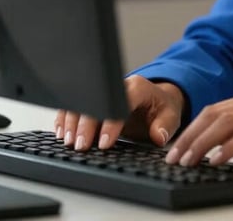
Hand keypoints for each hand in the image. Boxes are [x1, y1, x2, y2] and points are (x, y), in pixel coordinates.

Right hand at [54, 75, 184, 150]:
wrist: (157, 99)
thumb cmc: (162, 108)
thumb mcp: (170, 116)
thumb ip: (166, 126)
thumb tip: (159, 136)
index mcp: (136, 87)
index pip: (120, 102)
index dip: (111, 123)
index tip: (104, 143)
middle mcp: (118, 86)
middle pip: (96, 101)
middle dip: (86, 125)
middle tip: (80, 146)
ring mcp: (103, 91)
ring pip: (81, 102)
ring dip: (72, 122)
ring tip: (68, 142)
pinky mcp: (94, 99)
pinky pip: (75, 105)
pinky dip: (66, 118)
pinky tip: (61, 132)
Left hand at [164, 88, 232, 171]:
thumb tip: (221, 147)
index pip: (216, 110)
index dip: (192, 128)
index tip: (175, 149)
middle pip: (216, 113)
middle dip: (189, 135)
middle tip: (172, 158)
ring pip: (227, 121)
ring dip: (202, 142)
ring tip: (187, 161)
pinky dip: (229, 146)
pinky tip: (216, 160)